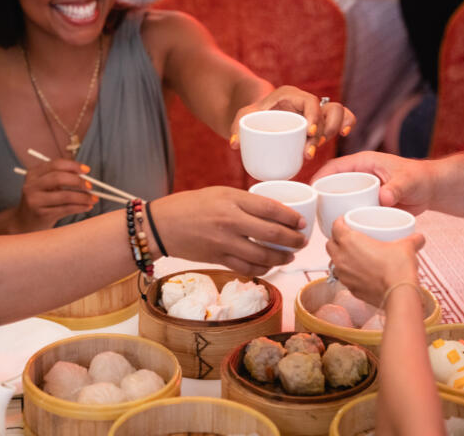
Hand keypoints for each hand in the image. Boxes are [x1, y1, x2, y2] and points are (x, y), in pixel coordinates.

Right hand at [14, 158, 97, 231]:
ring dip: (83, 197)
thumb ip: (61, 177)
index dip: (73, 166)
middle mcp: (31, 186)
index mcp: (33, 174)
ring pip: (65, 196)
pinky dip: (80, 207)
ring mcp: (35, 201)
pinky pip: (66, 209)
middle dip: (78, 181)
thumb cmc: (40, 200)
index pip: (56, 164)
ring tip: (93, 199)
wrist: (24, 222)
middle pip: (59, 178)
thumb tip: (85, 175)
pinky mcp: (42, 215)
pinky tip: (87, 206)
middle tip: (90, 186)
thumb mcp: (45, 186)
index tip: (87, 170)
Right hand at [150, 186, 308, 275]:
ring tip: (289, 256)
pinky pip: (247, 268)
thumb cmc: (189, 205)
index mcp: (231, 200)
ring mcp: (224, 243)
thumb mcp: (219, 193)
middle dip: (292, 240)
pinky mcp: (218, 259)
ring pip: (262, 256)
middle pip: (272, 234)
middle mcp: (230, 221)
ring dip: (281, 258)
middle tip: (302, 241)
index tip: (301, 222)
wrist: (162, 225)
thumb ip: (244, 202)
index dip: (291, 217)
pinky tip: (268, 266)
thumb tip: (273, 212)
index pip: (270, 209)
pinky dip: (262, 269)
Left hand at [229, 86, 355, 159]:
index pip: (309, 102)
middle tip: (310, 150)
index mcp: (290, 95)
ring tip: (319, 147)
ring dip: (335, 129)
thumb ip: (236, 128)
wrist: (260, 113)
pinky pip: (342, 117)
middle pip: (328, 109)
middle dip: (324, 131)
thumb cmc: (253, 114)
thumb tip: (234, 144)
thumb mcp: (243, 117)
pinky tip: (344, 134)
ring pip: (338, 112)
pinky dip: (347, 123)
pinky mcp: (321, 119)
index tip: (309, 133)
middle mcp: (307, 100)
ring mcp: (316, 110)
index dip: (313, 116)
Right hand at [310, 151, 435, 214]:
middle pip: (333, 183)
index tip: (311, 189)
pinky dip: (343, 216)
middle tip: (312, 209)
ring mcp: (363, 190)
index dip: (320, 177)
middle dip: (320, 195)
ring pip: (340, 197)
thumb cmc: (420, 178)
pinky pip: (351, 208)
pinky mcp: (368, 202)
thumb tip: (383, 199)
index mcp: (363, 163)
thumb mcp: (408, 181)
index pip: (335, 167)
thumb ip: (396, 188)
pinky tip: (339, 228)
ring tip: (321, 221)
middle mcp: (360, 175)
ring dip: (330, 207)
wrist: (431, 190)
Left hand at [326, 217, 424, 306]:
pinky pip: (343, 277)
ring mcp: (343, 274)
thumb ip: (412, 239)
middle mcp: (341, 257)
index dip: (340, 222)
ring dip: (339, 257)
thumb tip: (418, 237)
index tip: (346, 222)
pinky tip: (359, 273)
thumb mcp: (406, 246)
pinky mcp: (349, 288)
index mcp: (349, 241)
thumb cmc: (397, 268)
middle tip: (349, 238)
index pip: (335, 226)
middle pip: (330, 243)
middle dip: (336, 239)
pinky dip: (348, 273)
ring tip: (352, 256)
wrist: (398, 294)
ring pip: (333, 261)